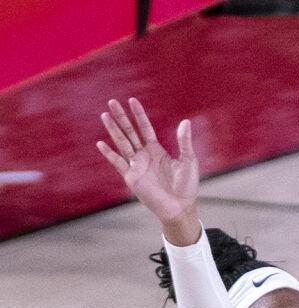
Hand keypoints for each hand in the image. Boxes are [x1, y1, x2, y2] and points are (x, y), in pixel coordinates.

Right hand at [97, 98, 197, 229]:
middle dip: (121, 117)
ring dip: (113, 130)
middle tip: (112, 102)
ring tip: (105, 115)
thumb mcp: (188, 160)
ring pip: (122, 143)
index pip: (145, 128)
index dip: (139, 115)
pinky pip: (117, 162)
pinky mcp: (131, 176)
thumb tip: (186, 122)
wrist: (180, 207)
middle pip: (130, 132)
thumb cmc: (186, 186)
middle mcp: (144, 155)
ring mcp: (136, 165)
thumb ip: (184, 141)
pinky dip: (109, 153)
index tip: (132, 100)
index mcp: (157, 150)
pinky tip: (100, 143)